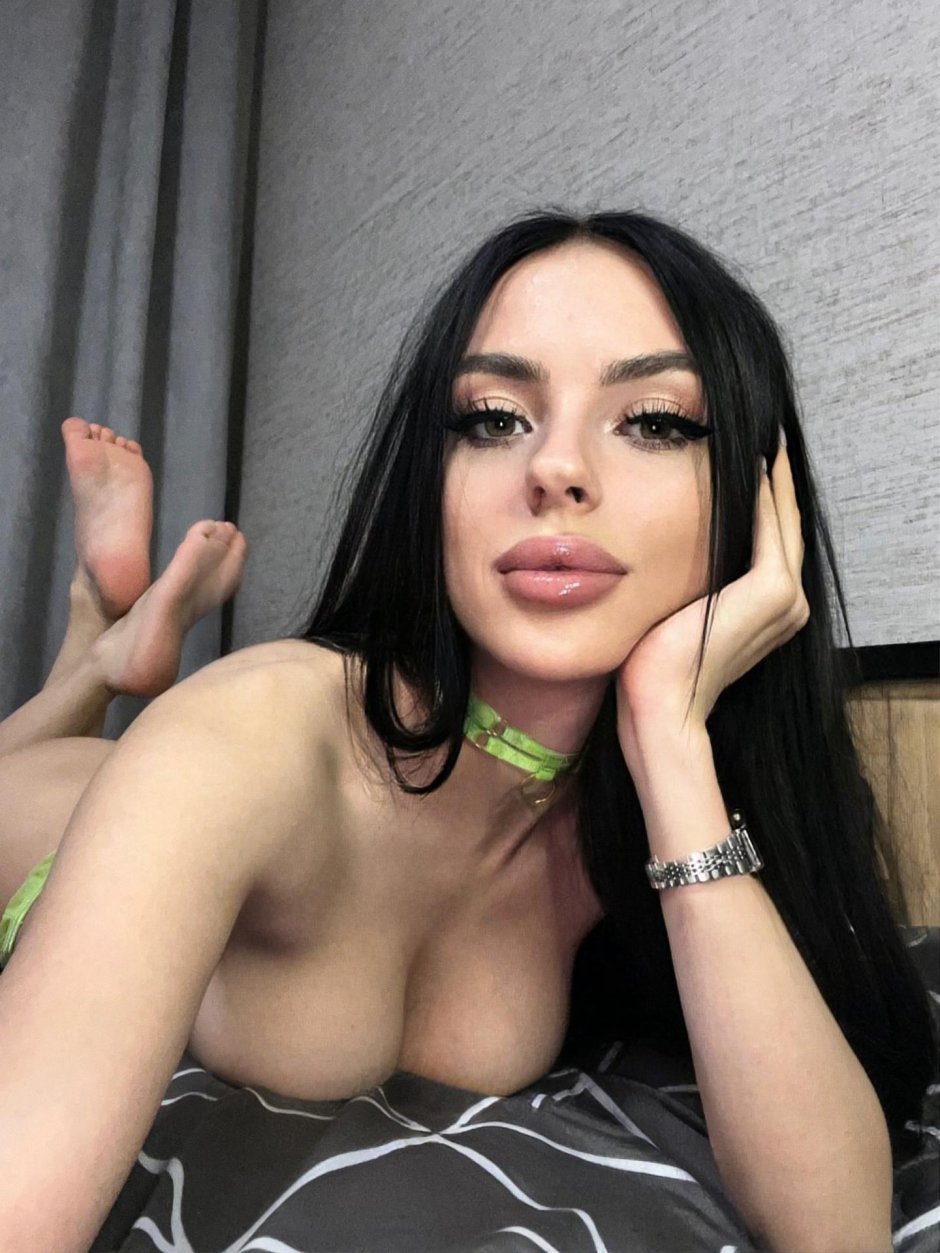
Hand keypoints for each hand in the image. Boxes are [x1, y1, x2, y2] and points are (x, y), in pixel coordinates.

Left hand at [615, 433, 809, 760]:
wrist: (657, 705)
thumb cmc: (651, 667)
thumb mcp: (674, 610)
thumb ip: (686, 579)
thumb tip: (657, 543)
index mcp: (770, 612)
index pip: (769, 540)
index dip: (761, 498)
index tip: (743, 458)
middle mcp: (789, 605)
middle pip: (782, 524)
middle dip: (772, 479)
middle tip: (759, 434)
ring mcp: (786, 598)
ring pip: (780, 519)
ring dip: (771, 476)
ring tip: (758, 436)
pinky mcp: (772, 591)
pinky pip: (767, 525)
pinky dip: (761, 492)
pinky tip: (748, 459)